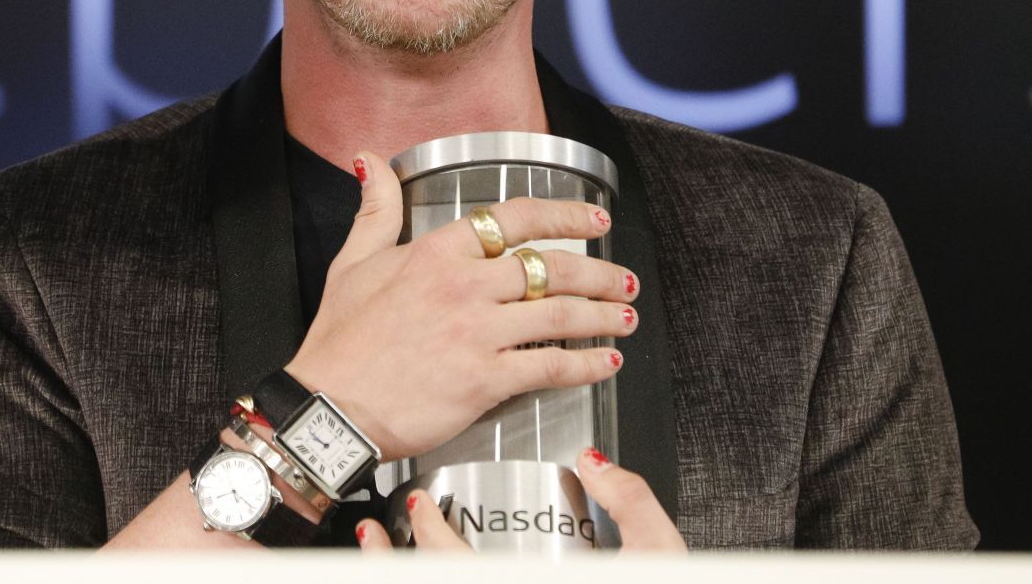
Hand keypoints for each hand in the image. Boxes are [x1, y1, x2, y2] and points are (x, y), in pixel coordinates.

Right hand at [285, 151, 638, 461]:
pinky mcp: (484, 380)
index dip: (565, 215)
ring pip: (561, 315)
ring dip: (604, 316)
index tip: (595, 219)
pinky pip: (550, 367)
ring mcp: (477, 333)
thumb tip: (370, 159)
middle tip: (623, 280)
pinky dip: (587, 365)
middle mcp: (464, 285)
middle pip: (553, 267)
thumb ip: (375, 209)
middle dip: (600, 273)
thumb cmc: (340, 341)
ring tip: (626, 318)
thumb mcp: (351, 262)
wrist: (330, 408)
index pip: (516, 218)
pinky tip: (606, 364)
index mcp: (437, 251)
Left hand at [354, 449, 686, 552]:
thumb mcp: (659, 551)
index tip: (421, 504)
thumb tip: (595, 460)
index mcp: (530, 582)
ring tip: (372, 542)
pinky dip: (407, 574)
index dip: (430, 535)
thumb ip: (631, 503)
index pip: (459, 567)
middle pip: (431, 581)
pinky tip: (397, 557)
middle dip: (391, 558)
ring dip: (390, 571)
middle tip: (378, 523)